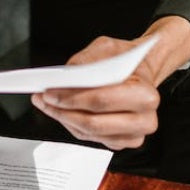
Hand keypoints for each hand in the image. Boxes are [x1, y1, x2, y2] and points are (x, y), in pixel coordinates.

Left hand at [30, 35, 163, 150]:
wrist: (141, 71)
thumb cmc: (126, 61)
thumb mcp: (107, 48)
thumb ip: (86, 61)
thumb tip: (64, 78)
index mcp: (145, 94)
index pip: (102, 101)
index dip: (72, 98)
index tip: (50, 91)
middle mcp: (144, 120)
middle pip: (93, 123)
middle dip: (63, 111)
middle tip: (44, 98)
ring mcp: (134, 135)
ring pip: (89, 133)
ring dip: (64, 119)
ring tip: (47, 104)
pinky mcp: (122, 142)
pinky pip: (91, 139)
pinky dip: (72, 125)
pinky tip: (61, 112)